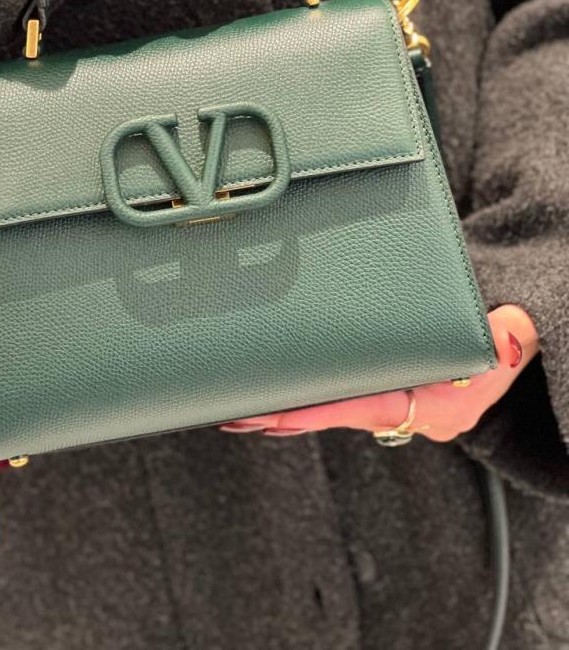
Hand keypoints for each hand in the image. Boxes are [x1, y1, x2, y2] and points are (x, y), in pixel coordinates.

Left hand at [220, 305, 538, 441]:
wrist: (509, 346)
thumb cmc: (503, 339)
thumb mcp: (508, 338)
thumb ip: (505, 334)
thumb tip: (503, 329)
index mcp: (435, 407)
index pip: (364, 410)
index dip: (316, 412)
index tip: (272, 416)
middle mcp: (409, 414)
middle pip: (336, 415)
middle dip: (285, 415)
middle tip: (235, 414)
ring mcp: (396, 405)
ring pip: (333, 409)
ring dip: (290, 407)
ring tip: (239, 408)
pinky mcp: (385, 391)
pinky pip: (340, 399)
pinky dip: (308, 396)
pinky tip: (275, 392)